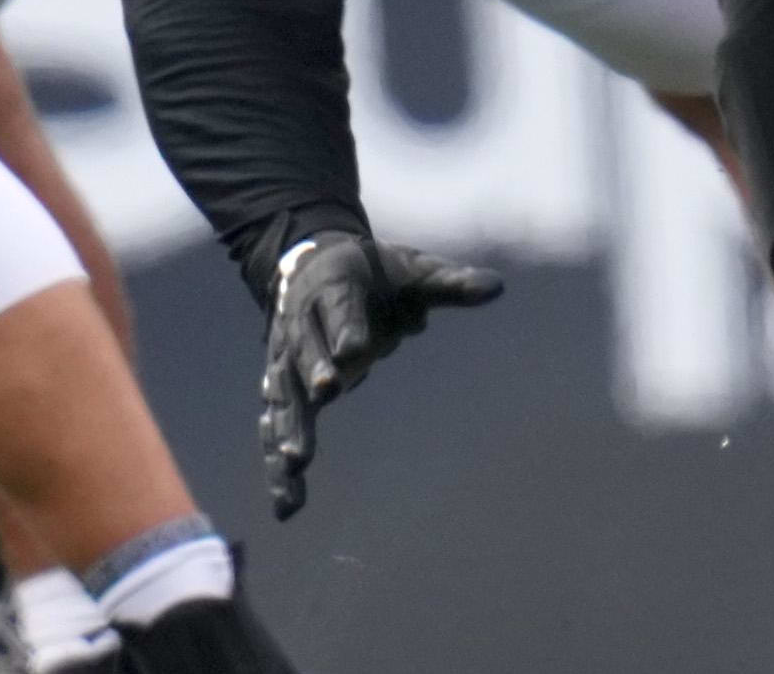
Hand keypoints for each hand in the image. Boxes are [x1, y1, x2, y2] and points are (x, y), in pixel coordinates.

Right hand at [255, 231, 502, 517]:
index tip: (354, 352)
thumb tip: (497, 287)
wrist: (312, 266)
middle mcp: (300, 321)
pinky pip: (276, 425)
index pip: (339, 307)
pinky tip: (287, 506)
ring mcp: (286, 356)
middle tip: (326, 393)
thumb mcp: (411, 272)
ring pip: (283, 393)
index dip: (346, 328)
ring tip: (295, 463)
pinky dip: (277, 465)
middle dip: (313, 372)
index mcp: (333, 286)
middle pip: (304, 348)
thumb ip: (449, 283)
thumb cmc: (373, 274)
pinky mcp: (282, 387)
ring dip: (288, 427)